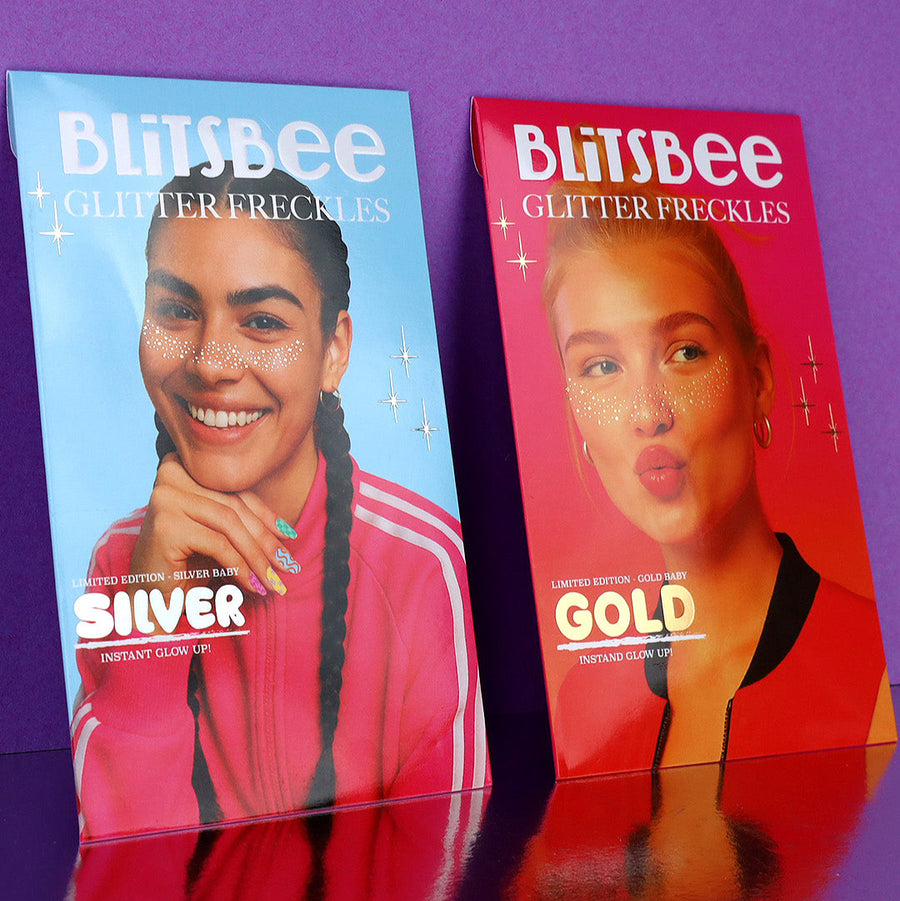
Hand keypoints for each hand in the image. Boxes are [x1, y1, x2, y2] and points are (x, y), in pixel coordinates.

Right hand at [130, 454, 294, 595]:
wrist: (151, 595)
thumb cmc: (187, 561)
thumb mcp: (220, 532)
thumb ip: (244, 519)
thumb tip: (287, 530)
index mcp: (184, 467)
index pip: (235, 489)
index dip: (265, 514)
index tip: (289, 535)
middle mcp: (171, 475)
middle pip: (234, 506)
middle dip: (265, 539)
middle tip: (287, 565)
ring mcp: (166, 497)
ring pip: (229, 524)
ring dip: (257, 556)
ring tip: (272, 579)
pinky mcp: (167, 524)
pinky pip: (218, 544)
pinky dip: (240, 566)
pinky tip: (251, 584)